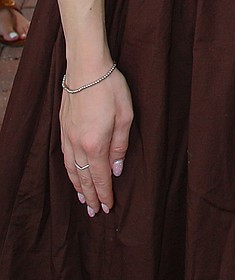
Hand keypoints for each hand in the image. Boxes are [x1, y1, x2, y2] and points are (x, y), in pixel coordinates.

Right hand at [60, 68, 133, 216]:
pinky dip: (69, 171)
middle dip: (90, 197)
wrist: (86, 67)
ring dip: (78, 186)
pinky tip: (72, 173)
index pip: (100, 178)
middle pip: (83, 178)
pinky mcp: (63, 127)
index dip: (104, 195)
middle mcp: (78, 145)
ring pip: (71, 170)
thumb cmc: (110, 88)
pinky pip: (64, 157)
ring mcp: (67, 136)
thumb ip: (121, 145)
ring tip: (83, 199)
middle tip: (94, 212)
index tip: (108, 208)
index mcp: (95, 144)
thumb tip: (117, 169)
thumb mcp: (125, 115)